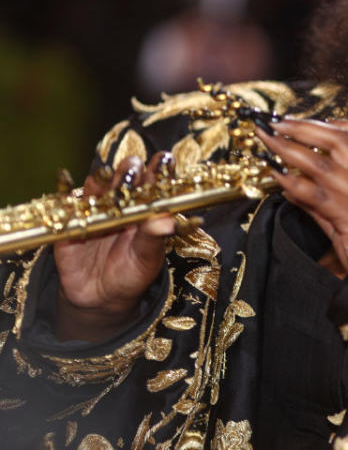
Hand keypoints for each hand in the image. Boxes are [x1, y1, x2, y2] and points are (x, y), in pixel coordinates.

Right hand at [53, 153, 175, 341]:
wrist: (100, 295)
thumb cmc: (132, 272)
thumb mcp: (146, 258)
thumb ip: (154, 238)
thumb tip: (168, 222)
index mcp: (150, 205)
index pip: (157, 178)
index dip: (161, 167)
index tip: (163, 162)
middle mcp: (125, 199)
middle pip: (128, 171)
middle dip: (130, 168)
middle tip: (132, 174)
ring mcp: (98, 205)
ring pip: (99, 180)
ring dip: (102, 177)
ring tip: (105, 178)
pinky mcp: (73, 216)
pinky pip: (68, 199)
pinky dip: (67, 188)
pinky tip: (67, 182)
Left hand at [256, 119, 347, 276]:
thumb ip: (326, 201)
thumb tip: (295, 188)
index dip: (345, 123)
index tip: (324, 120)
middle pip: (338, 138)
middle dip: (305, 126)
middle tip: (280, 122)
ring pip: (318, 160)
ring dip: (288, 147)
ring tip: (268, 139)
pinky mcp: (343, 210)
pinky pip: (310, 191)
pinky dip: (289, 181)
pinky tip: (275, 175)